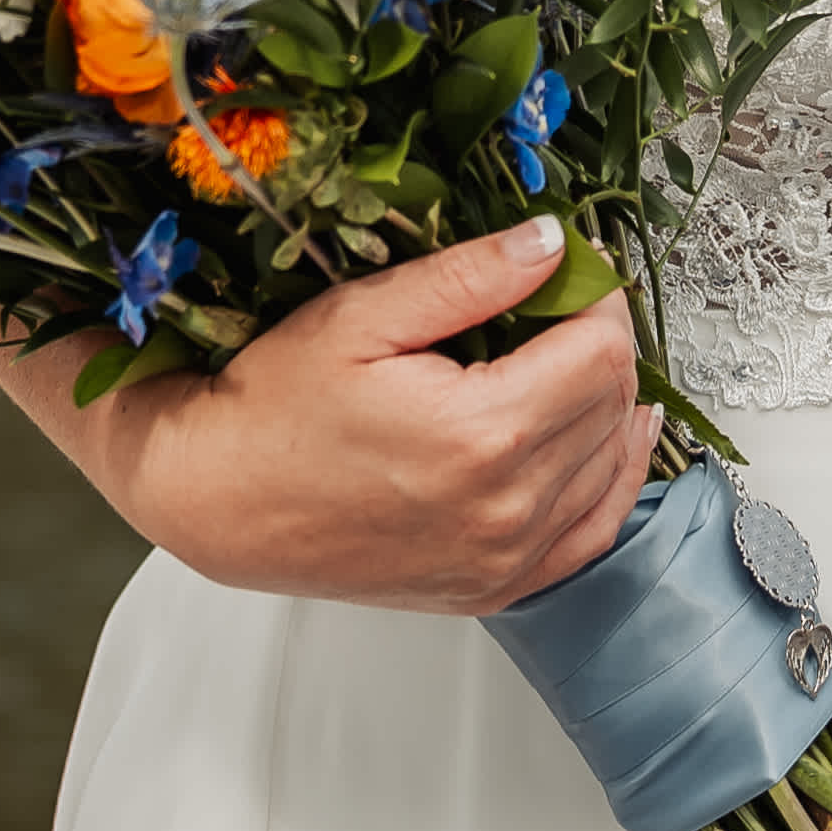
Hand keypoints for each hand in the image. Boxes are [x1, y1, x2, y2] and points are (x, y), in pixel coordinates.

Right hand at [0, 215, 658, 613]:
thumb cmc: (273, 407)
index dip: (594, 298)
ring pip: (611, 466)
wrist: (219, 501)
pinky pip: (591, 535)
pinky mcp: (492, 588)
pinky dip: (607, 481)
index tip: (566, 273)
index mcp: (481, 435)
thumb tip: (551, 242)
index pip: (603, 350)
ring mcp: (502, 559)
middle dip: (598, 345)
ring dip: (604, 408)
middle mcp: (505, 508)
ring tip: (569, 363)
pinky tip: (608, 442)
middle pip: (612, 405)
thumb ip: (468, 276)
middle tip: (556, 311)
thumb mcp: (362, 316)